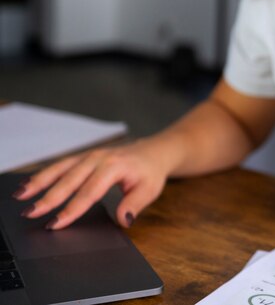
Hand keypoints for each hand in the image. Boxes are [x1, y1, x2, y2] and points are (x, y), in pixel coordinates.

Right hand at [13, 139, 169, 229]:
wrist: (153, 152)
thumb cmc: (150, 172)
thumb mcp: (150, 190)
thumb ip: (134, 205)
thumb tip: (123, 220)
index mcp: (114, 167)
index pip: (89, 192)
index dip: (72, 209)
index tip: (57, 223)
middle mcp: (98, 158)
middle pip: (70, 180)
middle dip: (49, 198)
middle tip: (31, 213)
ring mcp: (89, 156)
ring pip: (60, 169)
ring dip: (40, 182)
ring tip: (21, 196)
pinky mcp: (84, 157)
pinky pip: (62, 165)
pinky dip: (45, 174)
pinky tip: (30, 184)